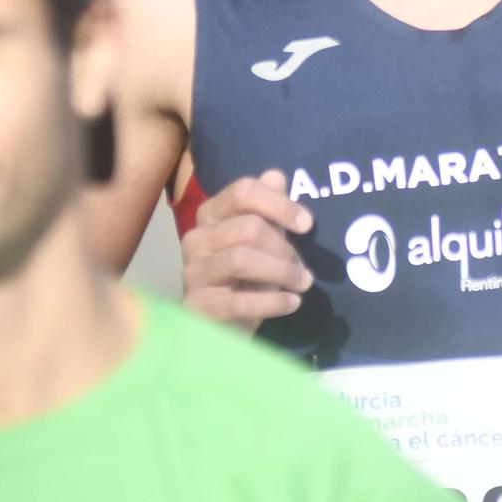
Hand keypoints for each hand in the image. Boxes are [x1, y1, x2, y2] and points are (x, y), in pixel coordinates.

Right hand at [180, 169, 314, 330]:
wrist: (222, 324)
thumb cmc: (246, 275)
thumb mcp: (263, 239)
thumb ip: (268, 207)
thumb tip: (275, 176)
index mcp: (211, 215)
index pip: (243, 192)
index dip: (279, 204)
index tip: (307, 224)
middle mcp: (196, 239)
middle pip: (248, 227)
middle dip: (284, 247)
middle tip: (303, 268)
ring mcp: (194, 272)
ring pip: (242, 260)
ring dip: (282, 272)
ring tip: (302, 284)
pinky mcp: (198, 306)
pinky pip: (240, 300)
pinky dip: (273, 302)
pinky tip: (292, 303)